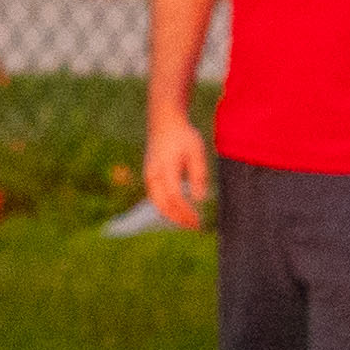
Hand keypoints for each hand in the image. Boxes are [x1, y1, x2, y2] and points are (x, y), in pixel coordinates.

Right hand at [144, 108, 212, 230]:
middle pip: (163, 205)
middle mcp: (153, 174)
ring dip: (172, 216)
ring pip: (157, 204)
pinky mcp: (150, 177)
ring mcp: (149, 176)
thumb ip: (198, 174)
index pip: (175, 197)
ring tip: (189, 223)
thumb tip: (200, 199)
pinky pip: (156, 198)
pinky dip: (167, 208)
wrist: (165, 122)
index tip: (199, 221)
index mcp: (165, 167)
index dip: (186, 212)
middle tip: (195, 227)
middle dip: (179, 219)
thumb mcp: (196, 151)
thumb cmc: (184, 136)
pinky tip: (180, 212)